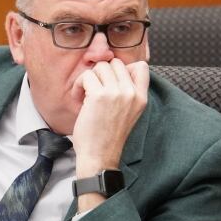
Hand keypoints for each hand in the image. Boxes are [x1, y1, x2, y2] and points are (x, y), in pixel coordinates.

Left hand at [71, 59, 148, 210]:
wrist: (100, 156)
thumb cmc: (109, 136)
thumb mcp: (129, 113)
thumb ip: (127, 92)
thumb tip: (115, 69)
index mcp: (141, 98)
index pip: (141, 67)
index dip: (123, 68)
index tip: (111, 81)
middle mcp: (131, 93)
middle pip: (115, 63)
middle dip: (101, 74)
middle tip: (94, 90)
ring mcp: (116, 93)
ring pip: (100, 67)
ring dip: (88, 79)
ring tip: (85, 95)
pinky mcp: (99, 95)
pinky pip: (86, 76)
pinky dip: (78, 85)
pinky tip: (78, 99)